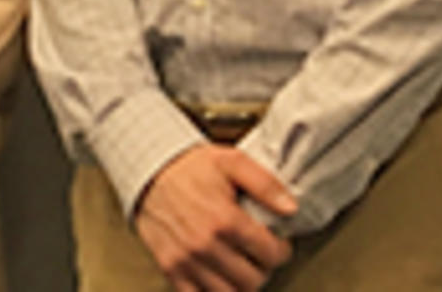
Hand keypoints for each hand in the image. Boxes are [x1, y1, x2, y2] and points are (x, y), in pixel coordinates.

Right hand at [134, 145, 296, 291]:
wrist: (149, 171)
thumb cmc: (190, 168)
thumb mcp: (232, 161)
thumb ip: (265, 184)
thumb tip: (291, 208)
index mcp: (224, 219)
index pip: (271, 255)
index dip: (281, 250)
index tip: (277, 244)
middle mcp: (205, 245)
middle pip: (253, 280)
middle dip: (262, 268)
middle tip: (259, 255)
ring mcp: (186, 261)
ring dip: (242, 284)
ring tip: (241, 267)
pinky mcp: (171, 269)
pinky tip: (220, 279)